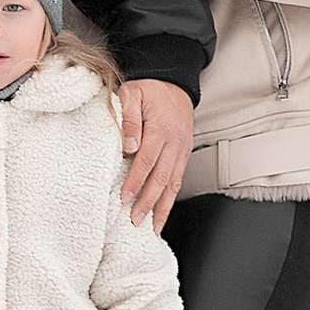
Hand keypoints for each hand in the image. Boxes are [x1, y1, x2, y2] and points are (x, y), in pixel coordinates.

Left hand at [117, 78, 192, 232]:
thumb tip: (128, 145)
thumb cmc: (150, 89)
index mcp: (160, 128)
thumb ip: (129, 118)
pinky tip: (163, 211)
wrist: (174, 83)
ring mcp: (182, 149)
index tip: (124, 198)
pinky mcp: (184, 153)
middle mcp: (175, 142)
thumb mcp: (132, 93)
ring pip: (173, 183)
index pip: (146, 160)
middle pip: (161, 177)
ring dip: (163, 207)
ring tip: (153, 227)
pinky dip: (171, 198)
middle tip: (136, 221)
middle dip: (149, 202)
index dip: (135, 181)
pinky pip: (178, 178)